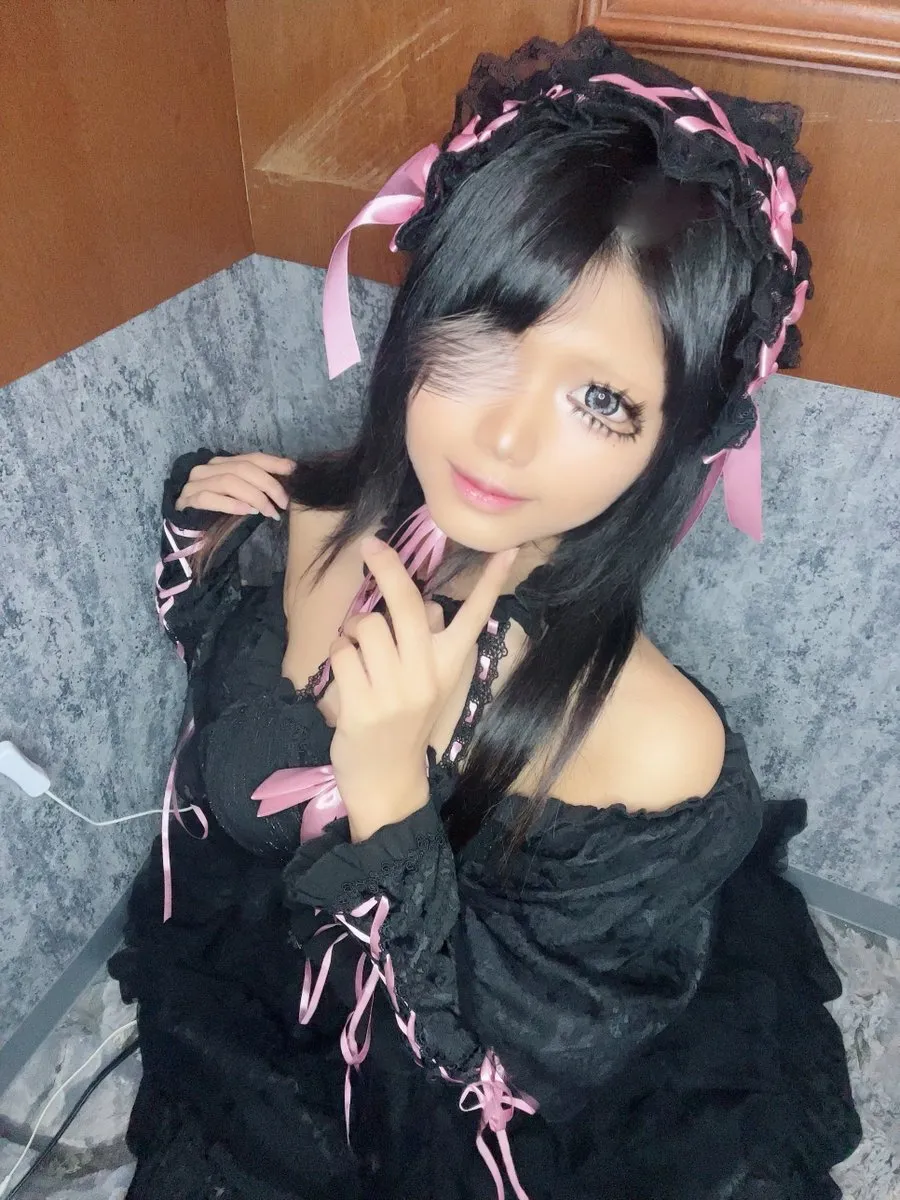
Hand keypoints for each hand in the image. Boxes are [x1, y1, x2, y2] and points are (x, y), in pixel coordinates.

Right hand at [174, 452, 294, 519]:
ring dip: (255, 497)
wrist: (187, 529)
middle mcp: (208, 468)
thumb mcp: (241, 495)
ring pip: (229, 482)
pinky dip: (231, 504)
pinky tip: (247, 511)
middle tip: (283, 503)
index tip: (293, 471)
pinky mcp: (187, 500)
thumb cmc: (218, 512)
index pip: (252, 457)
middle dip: (269, 485)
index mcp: (223, 463)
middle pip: (243, 469)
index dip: (274, 463)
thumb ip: (256, 485)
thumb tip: (286, 481)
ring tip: (270, 512)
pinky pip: (210, 498)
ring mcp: (195, 483)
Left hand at [328, 537, 518, 842]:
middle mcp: (427, 676)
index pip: (475, 617)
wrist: (387, 780)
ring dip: (352, 630)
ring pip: (367, 626)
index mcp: (450, 666)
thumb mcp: (428, 682)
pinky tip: (345, 676)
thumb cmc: (405, 720)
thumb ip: (431, 641)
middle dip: (387, 568)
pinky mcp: (363, 708)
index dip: (491, 583)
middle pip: (408, 605)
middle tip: (371, 546)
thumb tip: (432, 606)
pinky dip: (337, 656)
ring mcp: (395, 693)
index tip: (505, 550)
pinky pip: (341, 654)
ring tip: (356, 650)